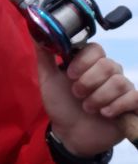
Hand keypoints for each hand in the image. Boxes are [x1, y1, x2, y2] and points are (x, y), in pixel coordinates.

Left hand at [35, 42, 137, 156]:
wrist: (70, 135)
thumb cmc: (60, 105)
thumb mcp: (48, 79)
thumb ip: (44, 53)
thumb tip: (35, 28)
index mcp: (90, 62)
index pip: (96, 49)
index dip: (84, 61)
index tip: (70, 75)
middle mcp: (109, 71)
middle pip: (108, 65)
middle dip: (88, 82)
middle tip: (77, 95)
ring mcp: (121, 88)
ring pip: (119, 82)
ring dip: (99, 97)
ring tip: (87, 108)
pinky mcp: (131, 105)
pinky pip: (133, 97)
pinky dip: (117, 106)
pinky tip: (104, 114)